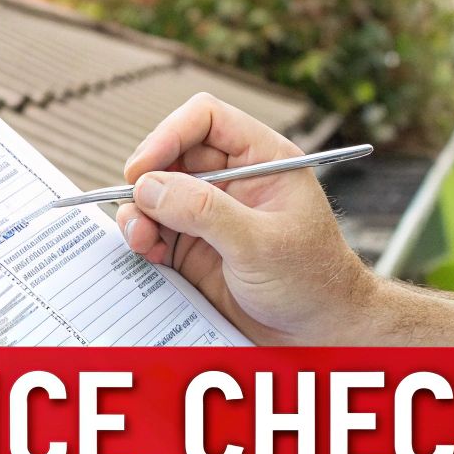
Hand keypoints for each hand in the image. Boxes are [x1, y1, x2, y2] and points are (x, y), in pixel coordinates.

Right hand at [117, 93, 377, 344]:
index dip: (170, 134)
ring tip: (140, 238)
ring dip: (139, 212)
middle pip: (173, 154)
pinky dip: (144, 237)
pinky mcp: (195, 245)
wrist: (318, 334)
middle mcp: (234, 180)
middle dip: (148, 178)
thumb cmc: (311, 281)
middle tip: (136, 207)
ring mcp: (212, 213)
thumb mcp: (259, 243)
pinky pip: (156, 228)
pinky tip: (150, 254)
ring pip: (158, 193)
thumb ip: (203, 211)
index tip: (143, 168)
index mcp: (263, 160)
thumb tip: (148, 187)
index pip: (207, 120)